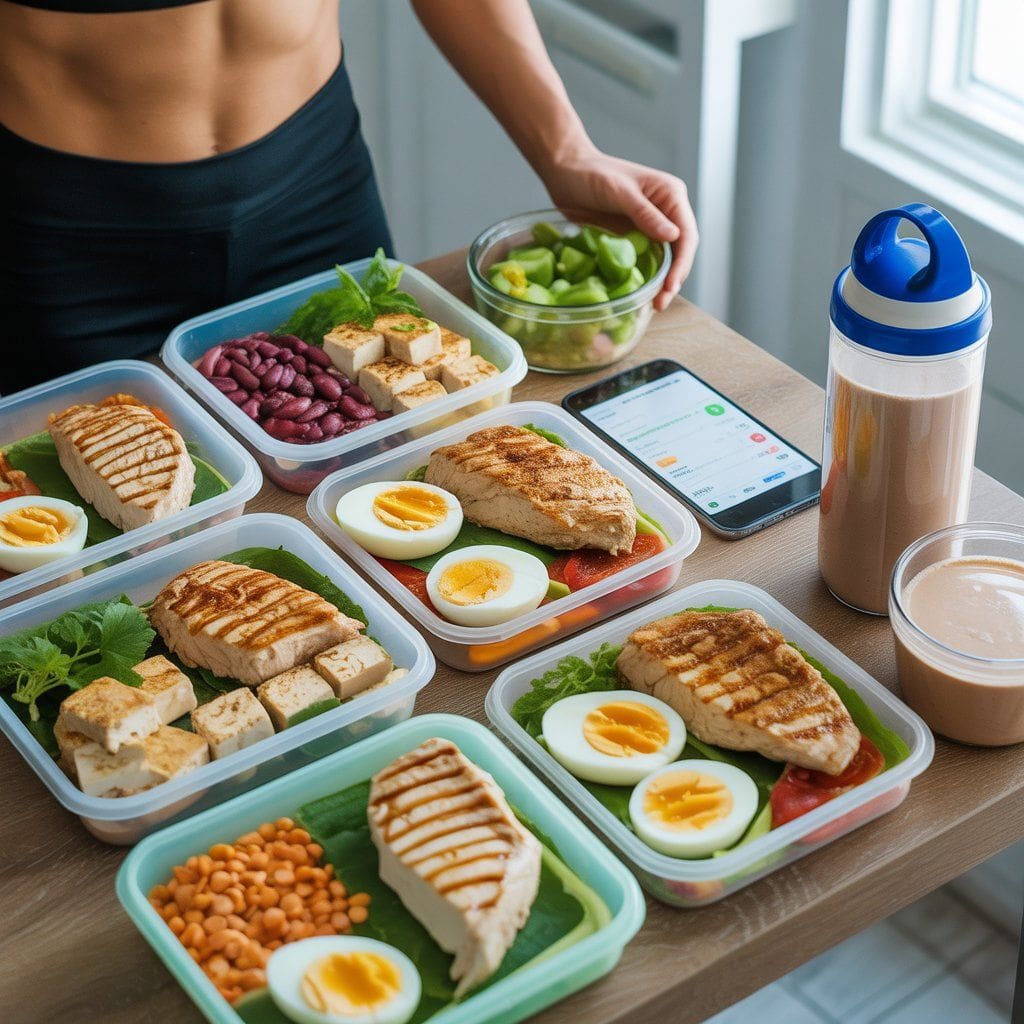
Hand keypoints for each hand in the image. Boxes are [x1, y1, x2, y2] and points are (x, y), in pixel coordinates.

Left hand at [541, 147, 698, 310]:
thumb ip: (645, 213)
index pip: (686, 234)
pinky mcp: (632, 237)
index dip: (682, 264)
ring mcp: (649, 226)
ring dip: (660, 283)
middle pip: (679, 252)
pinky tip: (639, 295)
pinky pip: (643, 261)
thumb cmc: (592, 174)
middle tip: (660, 304)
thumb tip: (674, 236)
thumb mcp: (619, 192)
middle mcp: (665, 212)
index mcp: (670, 195)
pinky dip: (644, 278)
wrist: (565, 172)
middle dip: (673, 279)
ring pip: (663, 260)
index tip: (670, 286)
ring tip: (653, 306)